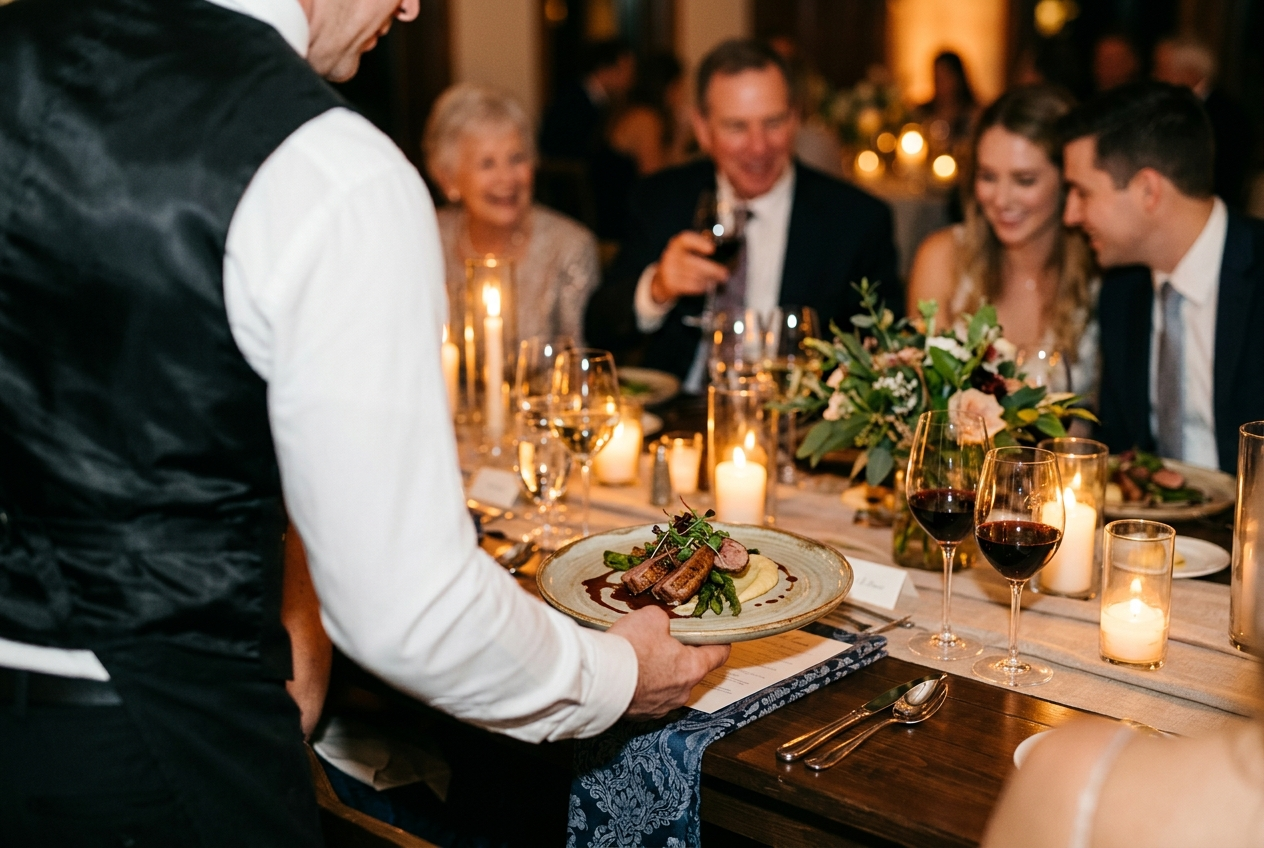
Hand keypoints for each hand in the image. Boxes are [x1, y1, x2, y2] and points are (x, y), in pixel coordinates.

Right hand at [609, 606, 730, 719]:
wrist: (597, 681)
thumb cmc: (628, 649)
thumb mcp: (651, 617)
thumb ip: (664, 621)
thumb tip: (660, 625)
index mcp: (692, 668)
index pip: (719, 655)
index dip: (720, 642)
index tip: (719, 637)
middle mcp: (682, 692)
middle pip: (690, 669)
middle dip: (680, 655)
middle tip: (663, 640)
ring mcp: (662, 706)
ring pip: (668, 684)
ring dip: (659, 671)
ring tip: (640, 656)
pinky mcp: (642, 714)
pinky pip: (648, 696)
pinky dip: (642, 685)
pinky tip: (628, 672)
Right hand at [649, 231, 729, 304]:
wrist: (661, 281)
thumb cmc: (681, 264)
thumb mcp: (686, 252)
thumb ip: (700, 249)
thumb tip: (725, 255)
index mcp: (676, 244)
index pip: (685, 239)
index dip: (698, 243)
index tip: (712, 249)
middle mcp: (670, 255)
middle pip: (692, 262)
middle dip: (711, 269)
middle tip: (724, 274)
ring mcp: (668, 270)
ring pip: (693, 276)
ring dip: (708, 279)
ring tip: (716, 279)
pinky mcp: (670, 284)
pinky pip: (689, 286)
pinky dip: (700, 286)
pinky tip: (706, 285)